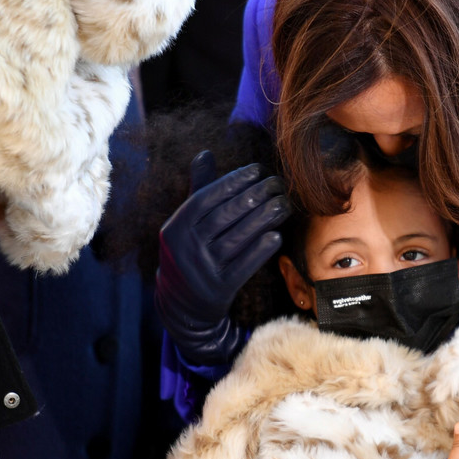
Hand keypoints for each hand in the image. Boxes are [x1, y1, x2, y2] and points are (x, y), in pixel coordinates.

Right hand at [155, 151, 289, 364]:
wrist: (183, 304)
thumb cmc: (190, 252)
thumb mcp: (186, 223)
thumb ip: (198, 189)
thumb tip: (205, 153)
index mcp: (175, 227)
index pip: (206, 199)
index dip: (233, 183)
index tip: (257, 171)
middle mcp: (185, 248)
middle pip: (224, 217)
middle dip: (254, 197)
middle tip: (277, 184)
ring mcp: (202, 270)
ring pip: (237, 239)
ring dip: (263, 219)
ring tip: (283, 204)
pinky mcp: (219, 289)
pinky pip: (243, 266)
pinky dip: (260, 250)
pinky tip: (276, 235)